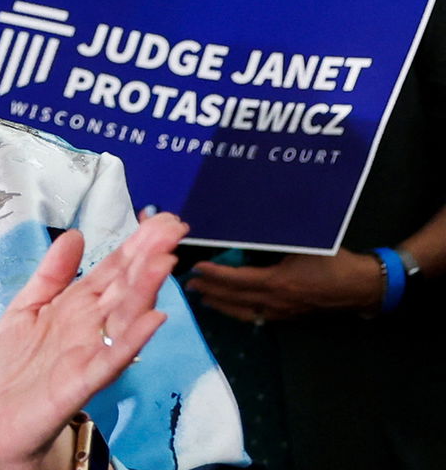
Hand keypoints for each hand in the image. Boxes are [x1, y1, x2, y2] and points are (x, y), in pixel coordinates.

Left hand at [0, 214, 185, 469]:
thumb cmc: (11, 366)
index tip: (160, 219)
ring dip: (145, 288)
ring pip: (123, 315)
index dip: (134, 244)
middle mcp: (90, 325)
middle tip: (173, 227)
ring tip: (164, 260)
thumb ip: (51, 275)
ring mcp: (89, 352)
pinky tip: (152, 318)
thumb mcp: (23, 308)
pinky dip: (132, 338)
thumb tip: (76, 235)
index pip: (112, 269)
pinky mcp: (82, 380)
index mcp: (76, 305)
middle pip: (124, 285)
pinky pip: (111, 357)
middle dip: (147, 255)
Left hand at [186, 250, 382, 321]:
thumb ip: (274, 244)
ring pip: (244, 311)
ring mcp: (283, 313)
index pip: (237, 280)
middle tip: (191, 285)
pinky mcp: (290, 318)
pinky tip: (231, 309)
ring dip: (221, 304)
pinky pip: (257, 317)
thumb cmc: (334, 262)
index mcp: (277, 283)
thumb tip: (249, 234)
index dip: (215, 275)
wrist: (362, 287)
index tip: (198, 268)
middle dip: (211, 291)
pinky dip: (239, 312)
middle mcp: (276, 302)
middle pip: (235, 298)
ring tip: (204, 298)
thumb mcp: (303, 246)